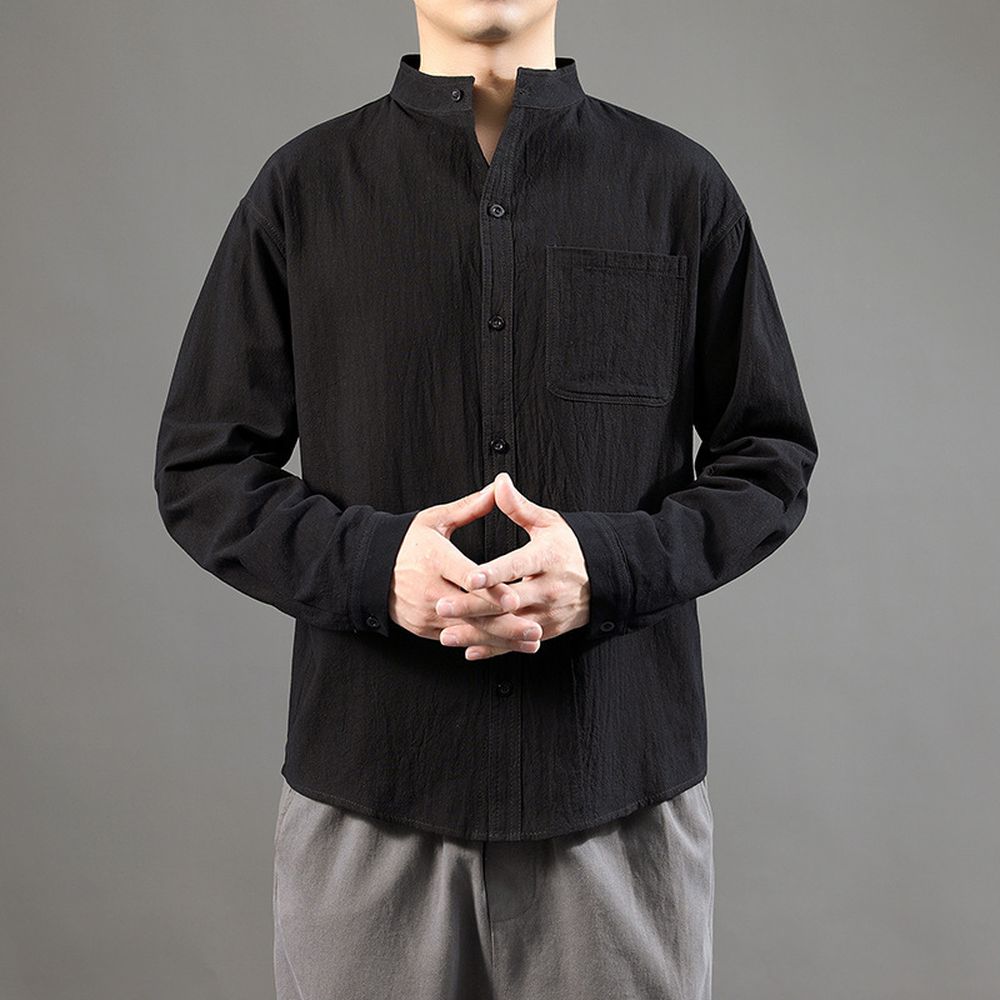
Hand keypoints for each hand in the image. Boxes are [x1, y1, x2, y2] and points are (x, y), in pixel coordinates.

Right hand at [389, 481, 546, 656]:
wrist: (371, 569)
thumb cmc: (409, 542)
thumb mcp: (435, 520)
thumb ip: (469, 508)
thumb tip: (498, 487)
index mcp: (434, 559)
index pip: (465, 576)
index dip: (490, 589)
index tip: (514, 598)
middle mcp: (429, 589)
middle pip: (472, 611)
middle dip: (506, 623)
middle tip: (535, 629)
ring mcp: (426, 612)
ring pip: (468, 630)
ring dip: (502, 639)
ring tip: (531, 643)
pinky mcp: (424, 628)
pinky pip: (457, 639)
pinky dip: (484, 645)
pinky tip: (510, 647)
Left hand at [440, 472, 590, 659]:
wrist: (602, 579)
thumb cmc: (568, 547)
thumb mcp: (548, 523)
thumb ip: (519, 507)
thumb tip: (499, 482)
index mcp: (548, 558)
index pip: (517, 565)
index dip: (494, 572)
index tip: (470, 576)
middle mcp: (549, 589)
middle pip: (507, 601)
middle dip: (473, 607)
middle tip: (441, 607)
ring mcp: (549, 613)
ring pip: (508, 627)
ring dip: (477, 633)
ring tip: (445, 634)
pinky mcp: (548, 631)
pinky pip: (517, 643)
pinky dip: (493, 648)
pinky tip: (469, 649)